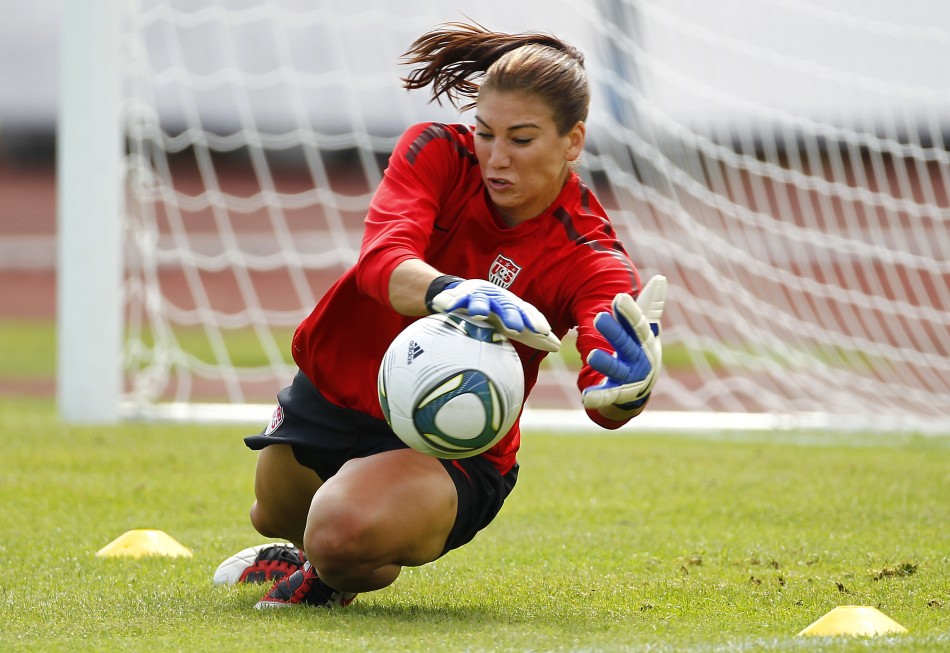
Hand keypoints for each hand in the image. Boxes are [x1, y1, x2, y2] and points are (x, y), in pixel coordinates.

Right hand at [429, 278, 560, 351]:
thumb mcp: (513, 323)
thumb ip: (533, 334)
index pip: (526, 311)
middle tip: (515, 328)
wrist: (467, 294)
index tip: (543, 331)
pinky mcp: (460, 296)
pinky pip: (455, 299)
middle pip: (505, 305)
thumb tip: (558, 346)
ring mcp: (478, 295)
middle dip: (510, 315)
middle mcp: (497, 298)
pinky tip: (447, 307)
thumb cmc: (496, 314)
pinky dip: (452, 301)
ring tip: (477, 313)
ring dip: (479, 306)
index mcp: (512, 305)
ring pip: (479, 300)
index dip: (534, 320)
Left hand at [582, 275, 666, 409]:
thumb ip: (650, 305)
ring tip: (592, 355)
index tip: (619, 298)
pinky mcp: (618, 393)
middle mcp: (640, 358)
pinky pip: (608, 395)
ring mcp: (630, 377)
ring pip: (617, 369)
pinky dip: (599, 396)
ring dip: (606, 363)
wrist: (642, 387)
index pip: (638, 324)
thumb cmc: (640, 349)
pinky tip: (587, 397)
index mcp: (645, 340)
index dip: (630, 312)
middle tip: (598, 317)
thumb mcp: (646, 328)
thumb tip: (661, 278)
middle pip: (626, 344)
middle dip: (614, 332)